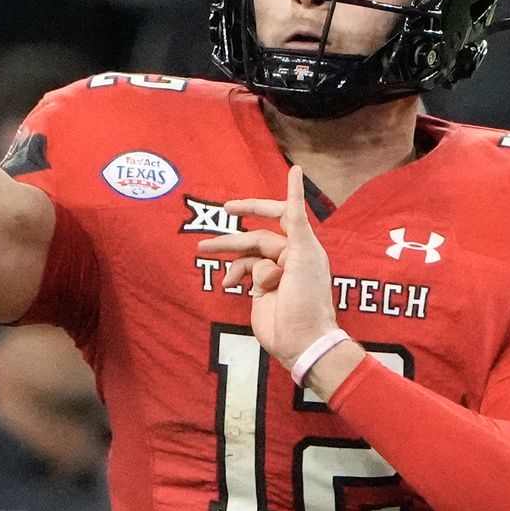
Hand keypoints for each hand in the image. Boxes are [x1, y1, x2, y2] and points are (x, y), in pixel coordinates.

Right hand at [197, 166, 338, 367]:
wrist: (301, 340)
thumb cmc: (306, 296)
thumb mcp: (302, 253)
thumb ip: (295, 214)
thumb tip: (296, 170)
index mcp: (302, 244)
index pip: (279, 215)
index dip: (255, 207)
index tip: (232, 205)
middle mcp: (288, 256)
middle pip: (255, 239)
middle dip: (231, 239)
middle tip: (207, 239)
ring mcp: (274, 274)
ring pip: (246, 257)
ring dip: (229, 257)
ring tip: (204, 252)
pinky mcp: (261, 291)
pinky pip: (243, 274)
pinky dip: (235, 276)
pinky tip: (231, 285)